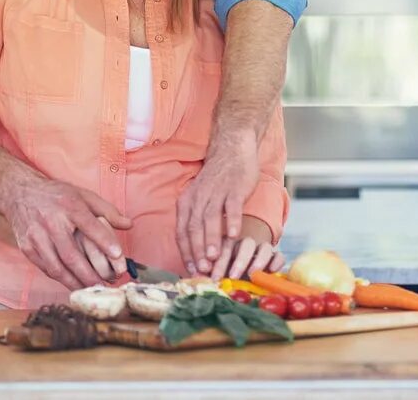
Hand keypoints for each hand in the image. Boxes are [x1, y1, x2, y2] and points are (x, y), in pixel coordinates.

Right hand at [0, 171, 131, 290]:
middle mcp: (52, 222)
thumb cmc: (57, 195)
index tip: (118, 255)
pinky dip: (60, 279)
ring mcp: (37, 237)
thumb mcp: (84, 195)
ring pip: (57, 267)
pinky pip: (46, 268)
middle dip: (89, 274)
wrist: (20, 193)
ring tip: (90, 290)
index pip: (90, 226)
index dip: (104, 241)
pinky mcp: (27, 247)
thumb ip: (107, 211)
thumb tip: (129, 224)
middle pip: (71, 254)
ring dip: (74, 282)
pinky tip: (72, 283)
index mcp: (69, 206)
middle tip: (104, 285)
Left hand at [176, 129, 258, 274]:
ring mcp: (216, 191)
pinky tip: (235, 234)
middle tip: (203, 268)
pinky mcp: (234, 187)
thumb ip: (198, 220)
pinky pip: (232, 206)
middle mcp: (198, 197)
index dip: (186, 252)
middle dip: (198, 250)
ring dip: (212, 239)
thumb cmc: (217, 179)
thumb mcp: (199, 198)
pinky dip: (232, 220)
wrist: (231, 149)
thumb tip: (198, 251)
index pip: (182, 231)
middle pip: (194, 227)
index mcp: (187, 202)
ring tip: (215, 258)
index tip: (192, 269)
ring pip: (210, 218)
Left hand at [209, 237, 284, 280]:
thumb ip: (208, 271)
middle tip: (234, 276)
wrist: (248, 261)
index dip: (220, 263)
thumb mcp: (217, 267)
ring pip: (264, 248)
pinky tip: (271, 271)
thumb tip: (196, 277)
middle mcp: (246, 243)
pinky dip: (276, 262)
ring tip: (253, 274)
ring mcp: (262, 249)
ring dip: (259, 261)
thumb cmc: (227, 266)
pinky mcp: (275, 256)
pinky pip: (278, 255)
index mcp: (230, 243)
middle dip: (240, 261)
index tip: (215, 277)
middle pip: (246, 245)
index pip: (225, 249)